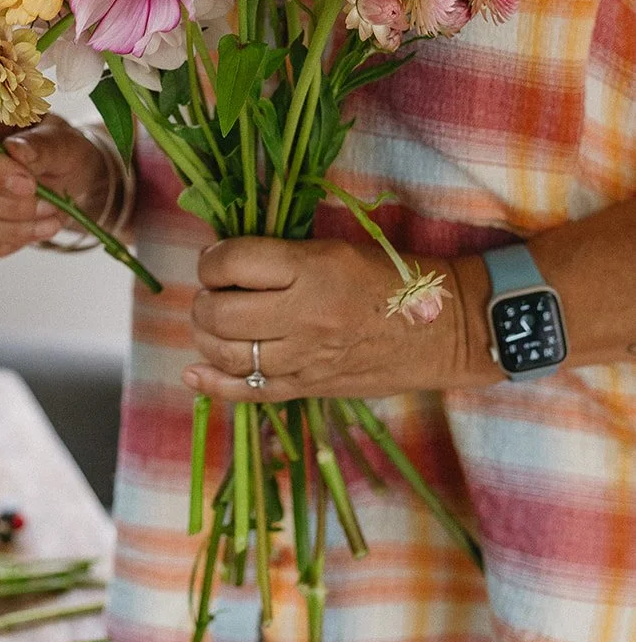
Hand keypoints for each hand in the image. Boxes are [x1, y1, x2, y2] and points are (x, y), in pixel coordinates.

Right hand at [0, 111, 110, 261]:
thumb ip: (43, 145)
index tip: (30, 185)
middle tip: (49, 207)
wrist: (68, 183)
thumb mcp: (66, 145)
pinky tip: (27, 235)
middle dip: (7, 206)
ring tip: (48, 223)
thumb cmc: (62, 155)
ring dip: (9, 230)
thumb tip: (16, 150)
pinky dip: (0, 245)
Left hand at [183, 236, 496, 401]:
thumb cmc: (393, 278)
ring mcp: (305, 358)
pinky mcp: (310, 388)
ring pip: (227, 354)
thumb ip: (282, 257)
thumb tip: (225, 260)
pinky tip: (194, 373)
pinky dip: (214, 384)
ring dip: (206, 337)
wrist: (445, 327)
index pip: (233, 262)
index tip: (215, 259)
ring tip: (212, 323)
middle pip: (220, 313)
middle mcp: (304, 316)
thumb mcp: (337, 249)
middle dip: (204, 299)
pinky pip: (250, 393)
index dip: (212, 259)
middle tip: (213, 291)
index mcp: (313, 271)